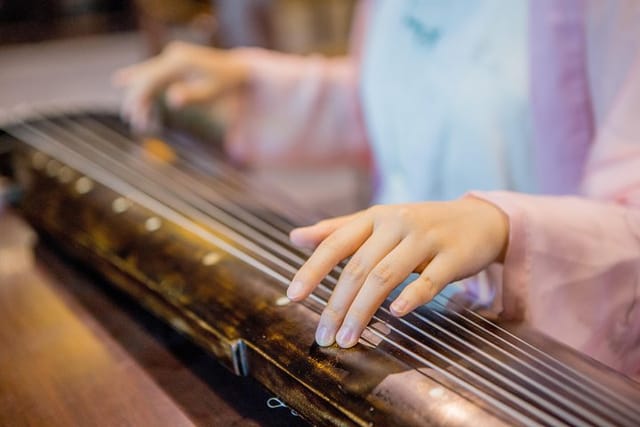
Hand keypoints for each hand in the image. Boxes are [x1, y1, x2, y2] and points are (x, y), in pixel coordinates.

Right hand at [112, 41, 248, 130]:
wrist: (236, 70)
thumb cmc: (225, 84)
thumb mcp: (212, 92)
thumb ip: (193, 95)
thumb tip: (173, 100)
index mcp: (179, 62)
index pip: (150, 80)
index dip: (140, 99)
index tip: (135, 120)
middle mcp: (172, 55)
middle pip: (144, 77)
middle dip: (136, 101)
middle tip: (136, 125)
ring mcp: (171, 56)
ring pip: (146, 76)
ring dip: (140, 98)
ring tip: (143, 123)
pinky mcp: (172, 62)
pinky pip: (152, 73)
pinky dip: (140, 82)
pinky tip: (119, 80)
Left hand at [288, 197, 508, 347]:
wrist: (479, 220)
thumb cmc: (421, 225)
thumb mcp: (379, 221)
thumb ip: (338, 230)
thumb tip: (294, 238)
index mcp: (375, 217)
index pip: (336, 243)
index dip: (313, 270)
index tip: (294, 296)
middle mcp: (397, 224)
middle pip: (359, 267)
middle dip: (337, 305)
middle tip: (324, 335)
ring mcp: (426, 239)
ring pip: (386, 276)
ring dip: (363, 310)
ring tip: (348, 338)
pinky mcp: (453, 256)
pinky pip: (430, 279)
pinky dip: (412, 296)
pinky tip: (396, 314)